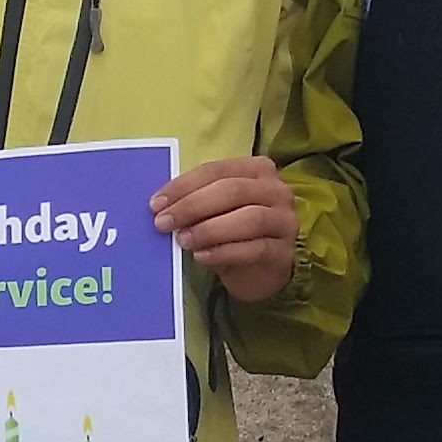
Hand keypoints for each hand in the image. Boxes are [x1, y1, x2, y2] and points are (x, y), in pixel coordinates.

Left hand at [152, 155, 297, 306]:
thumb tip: (161, 206)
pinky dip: (224, 252)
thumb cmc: (233, 233)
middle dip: (193, 206)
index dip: (184, 186)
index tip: (156, 203)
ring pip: (249, 219)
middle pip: (233, 191)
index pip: (216, 171)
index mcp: (257, 169)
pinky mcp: (284, 252)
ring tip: (183, 240)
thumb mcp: (214, 212)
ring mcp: (285, 221)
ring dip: (210, 230)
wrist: (260, 272)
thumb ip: (195, 202)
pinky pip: (255, 249)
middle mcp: (277, 190)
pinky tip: (202, 256)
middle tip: (164, 223)